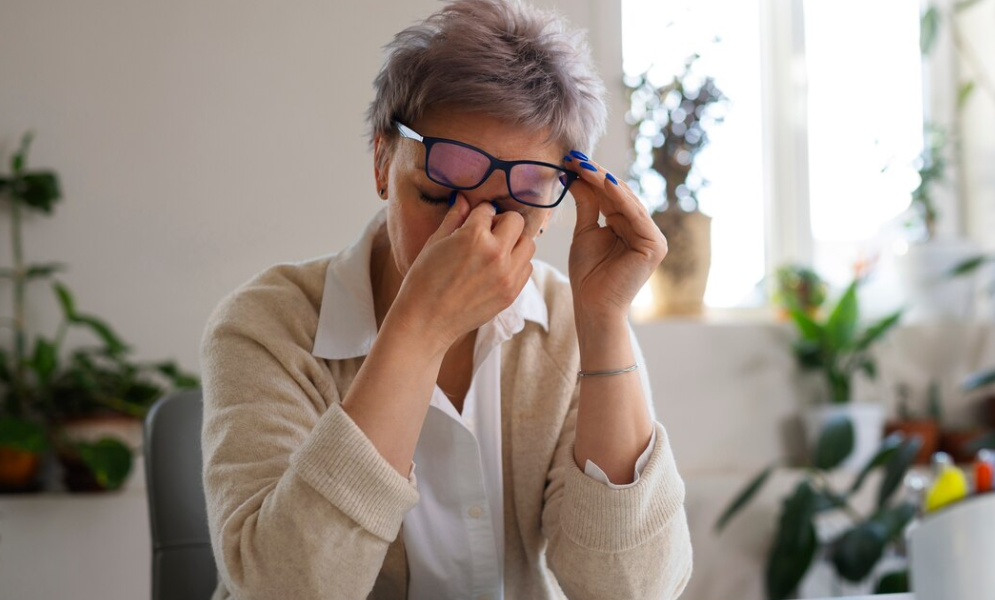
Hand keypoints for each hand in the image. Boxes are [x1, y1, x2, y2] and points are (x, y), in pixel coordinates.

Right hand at [389, 193, 535, 351]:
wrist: (426, 321)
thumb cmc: (424, 281)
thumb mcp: (435, 243)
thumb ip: (454, 218)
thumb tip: (464, 199)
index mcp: (474, 236)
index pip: (488, 209)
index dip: (478, 214)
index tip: (473, 221)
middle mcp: (496, 254)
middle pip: (516, 221)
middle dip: (502, 223)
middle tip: (487, 234)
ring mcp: (507, 275)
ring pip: (528, 244)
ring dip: (514, 242)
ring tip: (495, 252)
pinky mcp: (511, 293)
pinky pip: (527, 267)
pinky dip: (517, 263)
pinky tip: (497, 269)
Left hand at [563, 155, 667, 319]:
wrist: (592, 305)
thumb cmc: (588, 274)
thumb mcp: (586, 231)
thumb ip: (587, 204)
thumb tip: (576, 176)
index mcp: (630, 226)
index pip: (611, 196)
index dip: (592, 177)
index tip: (571, 160)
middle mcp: (645, 230)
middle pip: (619, 195)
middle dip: (596, 175)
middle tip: (575, 157)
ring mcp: (653, 238)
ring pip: (627, 201)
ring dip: (604, 181)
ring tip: (584, 165)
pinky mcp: (655, 246)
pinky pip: (635, 215)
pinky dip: (619, 198)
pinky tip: (603, 181)